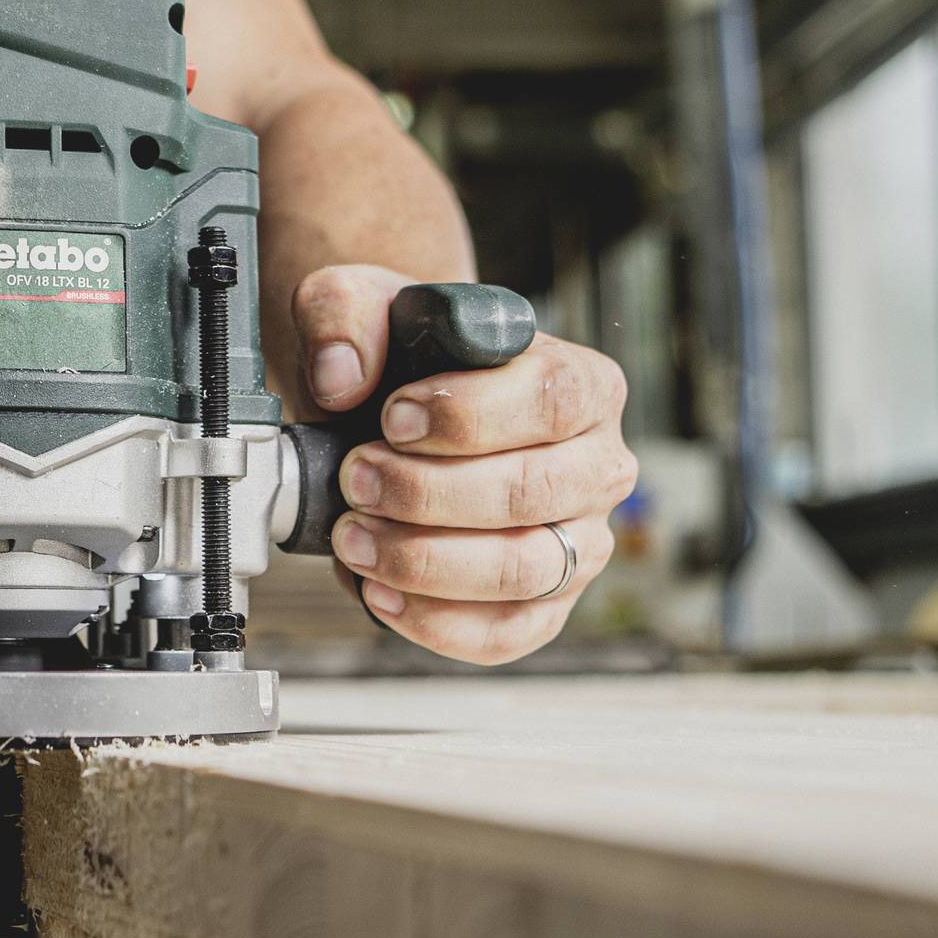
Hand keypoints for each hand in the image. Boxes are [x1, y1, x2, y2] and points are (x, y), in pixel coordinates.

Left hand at [296, 264, 636, 664]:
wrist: (394, 415)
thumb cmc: (404, 362)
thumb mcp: (366, 304)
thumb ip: (346, 314)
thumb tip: (341, 376)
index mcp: (583, 385)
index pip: (553, 399)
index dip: (469, 416)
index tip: (393, 418)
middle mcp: (597, 467)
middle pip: (534, 492)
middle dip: (428, 494)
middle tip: (355, 479)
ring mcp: (578, 543)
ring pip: (522, 570)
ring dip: (425, 560)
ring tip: (355, 538)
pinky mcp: (545, 604)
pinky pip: (506, 632)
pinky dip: (436, 622)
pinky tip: (379, 592)